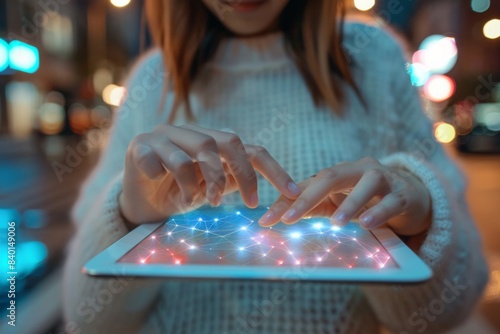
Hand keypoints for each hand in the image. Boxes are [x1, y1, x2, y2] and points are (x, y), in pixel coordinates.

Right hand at [119, 124, 301, 224]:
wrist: (138, 203)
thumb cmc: (179, 194)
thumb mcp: (211, 189)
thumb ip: (233, 181)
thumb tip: (270, 193)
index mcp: (211, 142)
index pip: (249, 149)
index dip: (273, 170)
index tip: (293, 194)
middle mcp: (190, 133)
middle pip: (224, 142)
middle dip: (238, 174)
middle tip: (243, 202)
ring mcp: (164, 136)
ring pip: (193, 152)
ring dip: (199, 183)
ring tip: (194, 202)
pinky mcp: (139, 145)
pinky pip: (157, 158)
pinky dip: (162, 176)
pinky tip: (158, 184)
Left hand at [259, 157, 431, 236]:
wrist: (412, 197)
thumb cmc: (368, 200)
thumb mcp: (338, 203)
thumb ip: (312, 207)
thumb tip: (279, 217)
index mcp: (338, 174)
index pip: (307, 184)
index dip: (285, 201)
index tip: (265, 220)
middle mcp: (358, 171)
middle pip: (330, 177)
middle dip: (307, 198)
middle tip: (288, 219)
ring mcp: (383, 179)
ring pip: (366, 185)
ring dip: (349, 204)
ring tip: (335, 223)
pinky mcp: (403, 194)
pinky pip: (391, 201)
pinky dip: (378, 211)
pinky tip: (366, 223)